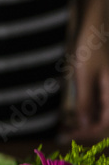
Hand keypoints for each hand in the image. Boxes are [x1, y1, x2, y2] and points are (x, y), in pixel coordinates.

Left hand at [70, 13, 108, 141]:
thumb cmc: (90, 48)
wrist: (93, 27)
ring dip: (81, 124)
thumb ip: (84, 102)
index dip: (88, 134)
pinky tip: (68, 118)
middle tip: (61, 136)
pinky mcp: (101, 88)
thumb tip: (82, 125)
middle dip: (83, 131)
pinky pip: (94, 106)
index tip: (68, 137)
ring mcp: (107, 91)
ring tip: (61, 129)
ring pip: (97, 115)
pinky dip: (82, 114)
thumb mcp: (83, 77)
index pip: (105, 124)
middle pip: (102, 122)